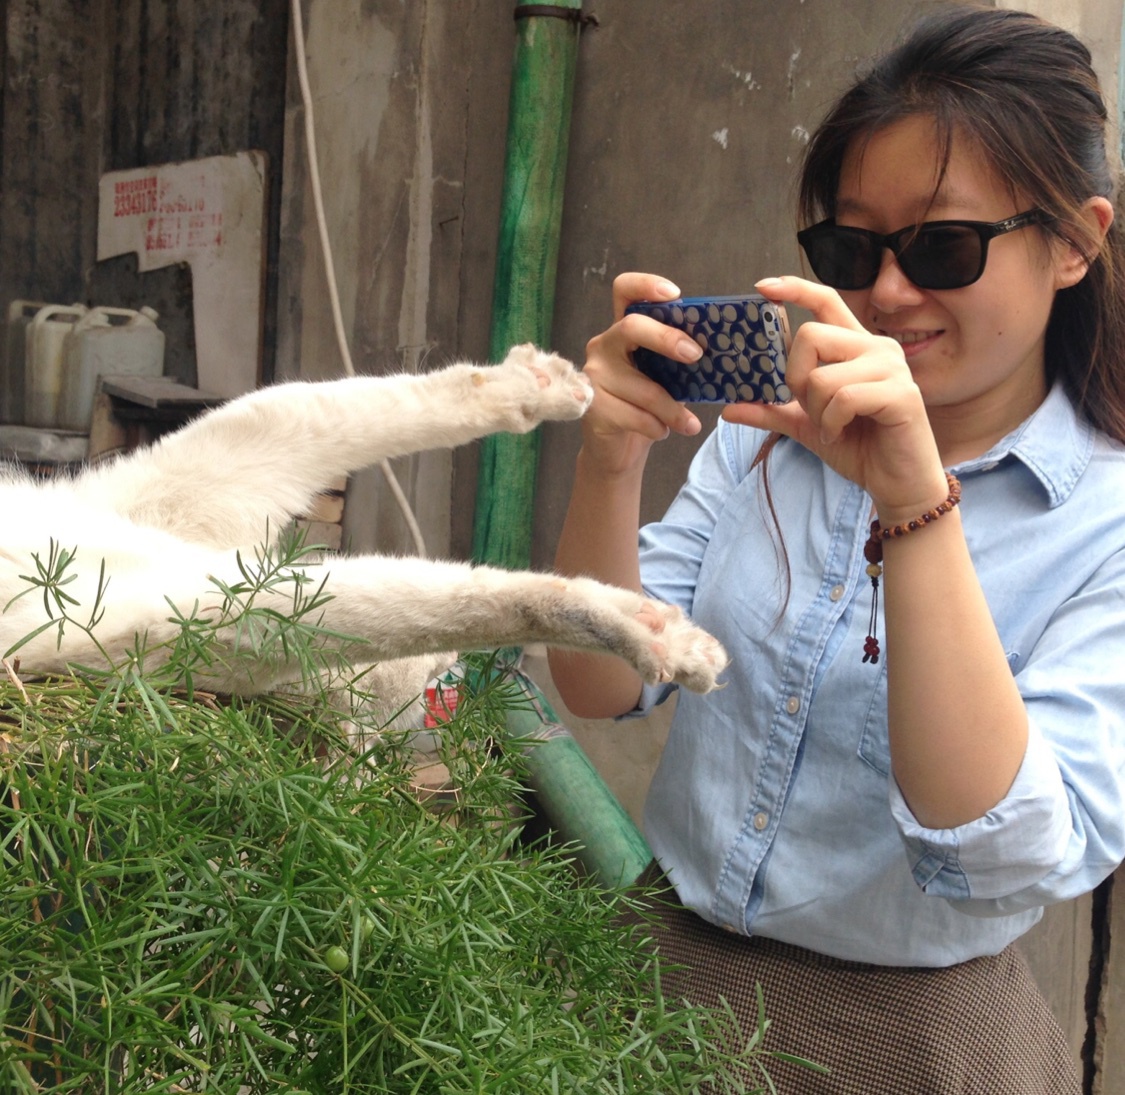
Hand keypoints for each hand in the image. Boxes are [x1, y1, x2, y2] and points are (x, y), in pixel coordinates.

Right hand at [579, 272, 705, 474]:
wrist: (615, 451)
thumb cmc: (644, 407)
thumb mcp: (663, 376)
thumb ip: (676, 358)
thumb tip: (715, 350)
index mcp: (622, 331)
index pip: (624, 291)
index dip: (646, 285)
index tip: (674, 294)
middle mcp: (602, 346)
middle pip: (632, 327)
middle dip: (667, 339)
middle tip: (696, 356)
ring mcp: (594, 376)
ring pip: (644, 387)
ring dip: (673, 409)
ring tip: (691, 424)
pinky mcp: (593, 408)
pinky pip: (636, 416)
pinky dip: (658, 427)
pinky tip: (663, 432)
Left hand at [721, 276, 948, 520]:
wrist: (896, 483)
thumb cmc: (858, 448)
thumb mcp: (806, 427)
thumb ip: (771, 412)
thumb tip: (727, 409)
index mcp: (856, 347)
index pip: (827, 300)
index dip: (795, 289)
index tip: (763, 288)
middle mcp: (877, 348)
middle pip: (811, 336)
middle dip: (796, 378)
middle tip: (809, 408)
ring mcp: (892, 368)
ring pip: (823, 375)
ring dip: (816, 411)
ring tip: (831, 427)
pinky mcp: (901, 394)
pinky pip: (843, 398)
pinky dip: (830, 424)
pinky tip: (839, 436)